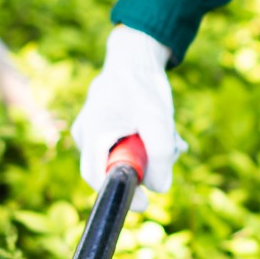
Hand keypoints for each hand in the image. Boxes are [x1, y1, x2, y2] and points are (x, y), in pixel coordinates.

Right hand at [70, 25, 187, 211]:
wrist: (136, 54)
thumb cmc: (142, 83)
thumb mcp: (157, 119)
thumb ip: (160, 154)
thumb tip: (160, 189)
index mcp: (92, 134)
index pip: (98, 178)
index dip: (121, 195)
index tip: (145, 203)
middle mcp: (86, 136)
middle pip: (114, 169)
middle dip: (145, 167)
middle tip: (170, 155)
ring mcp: (94, 132)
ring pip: (125, 158)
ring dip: (152, 153)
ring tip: (173, 138)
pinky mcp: (107, 128)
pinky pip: (126, 146)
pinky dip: (147, 143)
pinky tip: (167, 133)